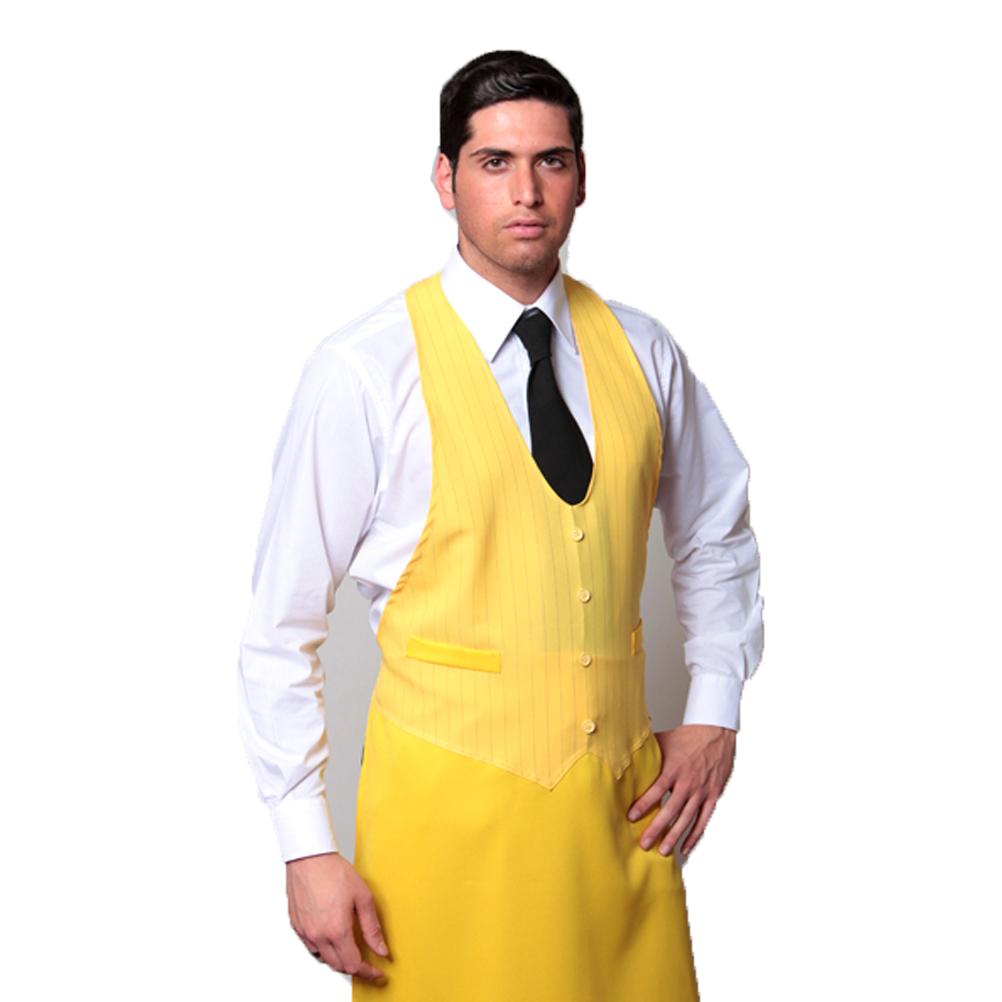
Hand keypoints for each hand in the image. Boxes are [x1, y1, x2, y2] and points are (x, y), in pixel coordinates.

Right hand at [286, 851, 389, 981]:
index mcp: (337, 930)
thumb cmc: (333, 871)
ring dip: (338, 958)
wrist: (309, 857)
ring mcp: (305, 932)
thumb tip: (381, 948)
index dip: (368, 972)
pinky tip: (331, 935)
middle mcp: (319, 935)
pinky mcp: (297, 926)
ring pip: (323, 958)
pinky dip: (323, 948)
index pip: (353, 965)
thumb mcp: (363, 897)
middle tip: (366, 961)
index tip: (376, 972)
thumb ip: (372, 927)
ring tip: (349, 946)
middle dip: (354, 967)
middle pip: (338, 965)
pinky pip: (311, 947)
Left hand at [626, 724, 735, 857]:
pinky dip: (695, 835)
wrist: (716, 732)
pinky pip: (704, 820)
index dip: (644, 804)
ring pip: (687, 819)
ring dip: (675, 836)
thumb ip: (648, 753)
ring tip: (663, 851)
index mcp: (674, 768)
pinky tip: (686, 848)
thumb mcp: (664, 741)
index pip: (656, 790)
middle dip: (657, 828)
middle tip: (645, 844)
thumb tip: (623, 755)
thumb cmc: (688, 736)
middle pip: (671, 810)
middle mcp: (688, 782)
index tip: (631, 817)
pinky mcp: (713, 796)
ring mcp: (702, 791)